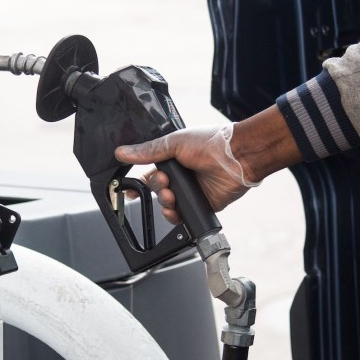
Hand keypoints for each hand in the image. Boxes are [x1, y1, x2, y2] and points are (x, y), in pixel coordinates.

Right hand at [115, 123, 258, 222]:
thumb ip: (148, 151)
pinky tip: (175, 210)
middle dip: (156, 188)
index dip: (138, 182)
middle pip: (156, 189)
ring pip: (166, 204)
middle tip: (165, 181)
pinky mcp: (200, 205)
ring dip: (164, 202)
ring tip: (172, 195)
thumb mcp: (174, 143)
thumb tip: (123, 151)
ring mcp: (190, 191)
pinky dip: (174, 216)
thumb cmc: (211, 143)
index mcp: (173, 158)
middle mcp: (181, 175)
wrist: (236, 158)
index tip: (129, 189)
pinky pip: (181, 216)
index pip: (150, 172)